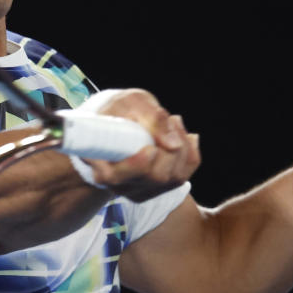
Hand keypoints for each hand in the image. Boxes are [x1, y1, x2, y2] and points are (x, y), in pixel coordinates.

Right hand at [84, 89, 200, 201]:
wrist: (118, 119)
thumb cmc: (120, 109)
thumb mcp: (131, 102)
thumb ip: (151, 118)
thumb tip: (173, 144)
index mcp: (102, 166)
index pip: (119, 177)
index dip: (138, 165)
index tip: (150, 148)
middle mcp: (121, 185)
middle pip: (156, 177)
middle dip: (171, 148)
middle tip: (170, 119)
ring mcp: (141, 190)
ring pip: (175, 178)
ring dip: (183, 147)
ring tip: (173, 122)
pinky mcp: (158, 188)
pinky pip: (184, 176)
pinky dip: (190, 154)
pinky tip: (185, 137)